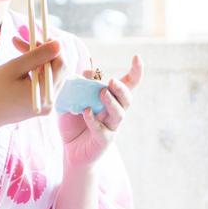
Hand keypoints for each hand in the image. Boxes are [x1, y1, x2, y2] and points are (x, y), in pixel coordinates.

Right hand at [0, 39, 63, 134]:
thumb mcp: (14, 68)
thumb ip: (37, 55)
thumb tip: (59, 43)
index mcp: (45, 95)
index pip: (61, 65)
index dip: (53, 48)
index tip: (39, 35)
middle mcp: (49, 102)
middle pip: (56, 69)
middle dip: (43, 51)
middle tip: (24, 38)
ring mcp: (45, 105)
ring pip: (49, 73)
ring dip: (37, 58)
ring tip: (17, 44)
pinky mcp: (38, 104)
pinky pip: (42, 82)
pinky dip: (34, 69)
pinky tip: (20, 61)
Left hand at [58, 55, 142, 169]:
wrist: (70, 151)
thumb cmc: (74, 123)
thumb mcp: (73, 101)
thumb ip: (80, 86)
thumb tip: (87, 70)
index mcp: (110, 99)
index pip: (128, 84)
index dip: (136, 72)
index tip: (137, 57)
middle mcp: (114, 112)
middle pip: (127, 98)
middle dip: (122, 88)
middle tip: (111, 81)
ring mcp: (111, 127)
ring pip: (119, 114)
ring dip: (111, 102)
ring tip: (101, 93)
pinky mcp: (104, 141)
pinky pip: (102, 130)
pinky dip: (94, 120)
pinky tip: (86, 112)